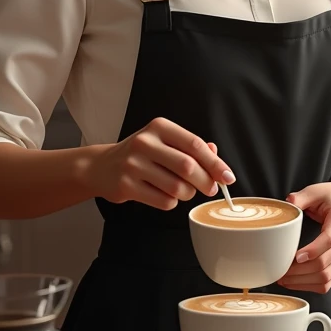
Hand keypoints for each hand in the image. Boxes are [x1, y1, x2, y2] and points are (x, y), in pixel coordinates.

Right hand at [84, 119, 233, 210]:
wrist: (101, 166)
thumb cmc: (141, 154)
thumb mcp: (164, 142)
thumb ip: (190, 148)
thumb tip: (216, 155)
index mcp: (159, 127)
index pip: (195, 145)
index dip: (215, 163)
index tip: (228, 177)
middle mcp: (145, 143)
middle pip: (188, 167)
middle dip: (205, 182)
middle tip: (211, 189)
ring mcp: (133, 164)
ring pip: (177, 187)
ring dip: (187, 194)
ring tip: (184, 191)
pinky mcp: (126, 186)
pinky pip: (163, 201)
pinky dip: (172, 202)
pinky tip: (165, 195)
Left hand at [277, 181, 330, 293]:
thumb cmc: (329, 197)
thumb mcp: (315, 191)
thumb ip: (301, 197)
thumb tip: (288, 204)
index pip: (329, 240)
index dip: (312, 251)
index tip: (295, 257)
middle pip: (326, 262)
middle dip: (301, 270)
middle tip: (281, 270)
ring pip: (326, 276)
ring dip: (303, 281)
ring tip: (283, 278)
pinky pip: (327, 283)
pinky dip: (310, 286)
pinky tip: (294, 282)